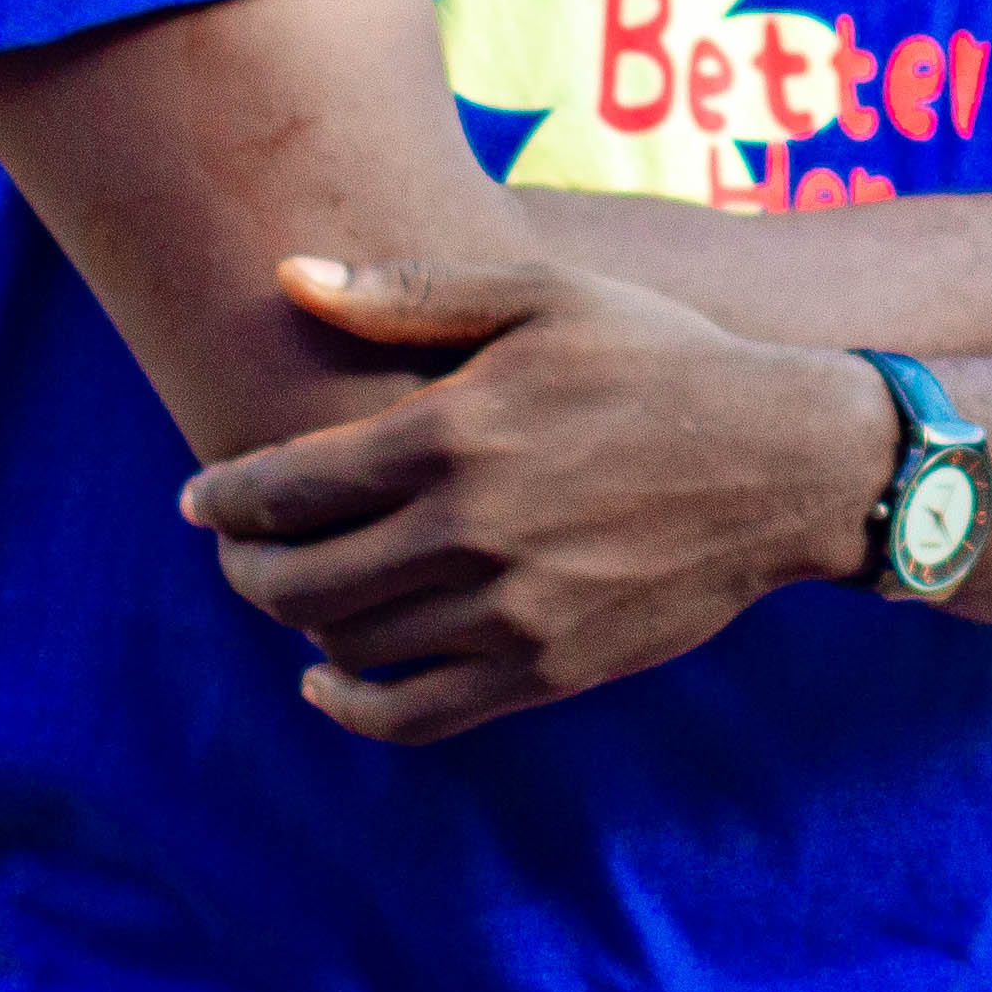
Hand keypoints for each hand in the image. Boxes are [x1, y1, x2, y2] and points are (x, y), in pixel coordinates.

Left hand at [174, 257, 888, 740]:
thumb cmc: (661, 359)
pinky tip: (329, 683)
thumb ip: (411, 292)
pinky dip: (351, 708)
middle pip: (297, 579)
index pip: (286, 488)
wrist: (788, 462)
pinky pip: (414, 715)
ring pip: (347, 646)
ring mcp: (509, 610)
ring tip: (294, 595)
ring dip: (297, 627)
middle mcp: (471, 529)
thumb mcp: (545, 297)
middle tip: (237, 551)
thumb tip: (288, 275)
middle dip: (244, 568)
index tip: (203, 500)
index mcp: (454, 432)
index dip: (224, 500)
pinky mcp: (547, 670)